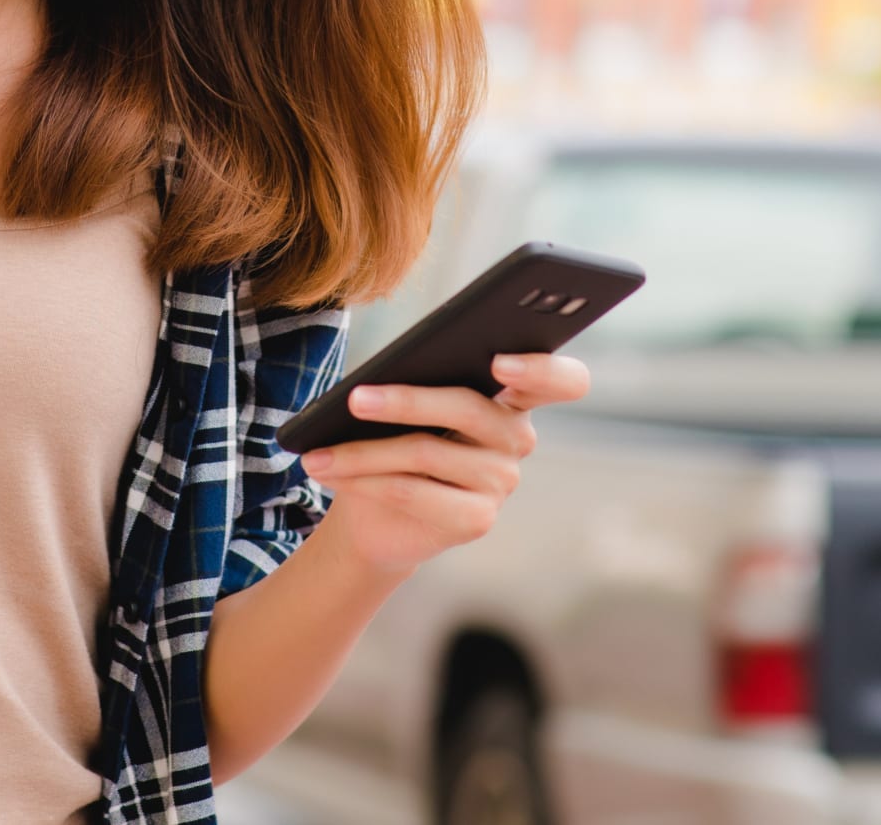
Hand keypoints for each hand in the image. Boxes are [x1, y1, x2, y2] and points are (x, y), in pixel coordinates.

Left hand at [295, 352, 591, 576]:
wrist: (379, 513)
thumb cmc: (393, 437)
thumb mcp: (405, 404)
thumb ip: (415, 380)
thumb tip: (380, 380)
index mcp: (514, 393)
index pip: (562, 380)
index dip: (541, 369)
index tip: (500, 362)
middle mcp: (516, 437)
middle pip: (470, 409)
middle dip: (405, 401)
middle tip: (355, 399)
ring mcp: (502, 481)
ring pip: (426, 452)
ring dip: (361, 451)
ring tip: (317, 451)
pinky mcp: (477, 519)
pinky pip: (413, 491)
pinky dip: (364, 479)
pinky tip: (330, 471)